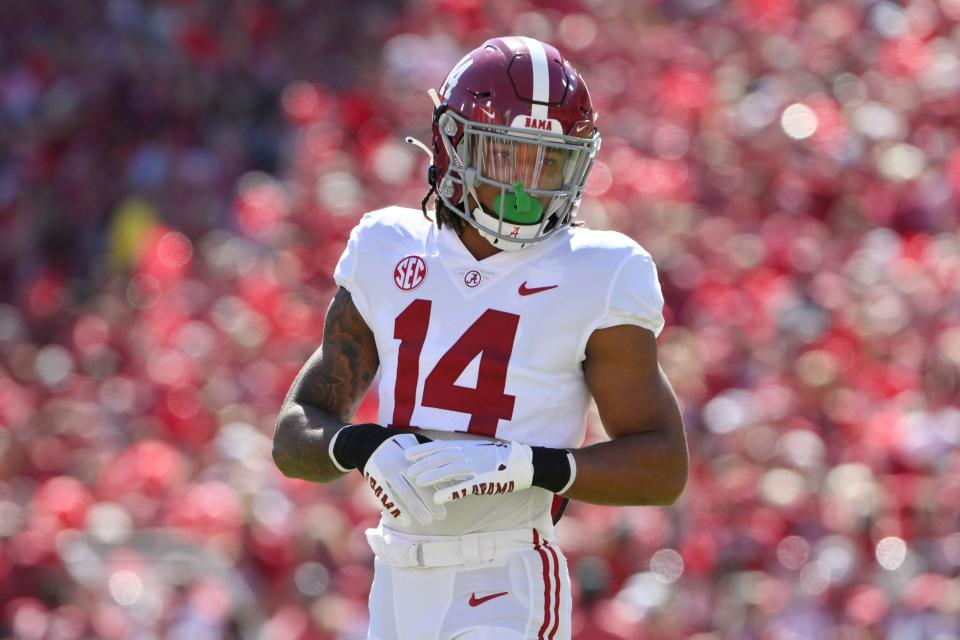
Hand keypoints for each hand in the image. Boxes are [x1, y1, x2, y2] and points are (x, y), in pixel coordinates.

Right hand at [362, 433, 459, 526]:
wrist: (368, 442)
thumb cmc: (397, 445)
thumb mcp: (413, 443)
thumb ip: (429, 454)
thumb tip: (449, 466)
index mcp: (411, 455)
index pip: (427, 472)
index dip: (439, 486)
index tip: (450, 499)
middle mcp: (399, 463)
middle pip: (418, 485)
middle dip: (430, 502)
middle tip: (442, 516)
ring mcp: (386, 473)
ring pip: (403, 493)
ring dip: (416, 509)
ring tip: (427, 521)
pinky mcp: (376, 481)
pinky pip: (387, 497)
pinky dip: (397, 510)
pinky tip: (406, 521)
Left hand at [405, 439, 534, 505]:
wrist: (523, 463)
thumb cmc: (500, 458)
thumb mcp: (479, 449)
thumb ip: (462, 452)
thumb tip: (444, 454)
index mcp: (468, 446)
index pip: (441, 446)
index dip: (423, 450)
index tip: (407, 453)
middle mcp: (470, 453)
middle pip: (442, 457)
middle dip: (424, 463)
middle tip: (408, 470)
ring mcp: (477, 466)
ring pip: (450, 469)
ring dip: (433, 475)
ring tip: (418, 482)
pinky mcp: (484, 480)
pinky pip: (464, 486)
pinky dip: (450, 492)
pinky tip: (437, 499)